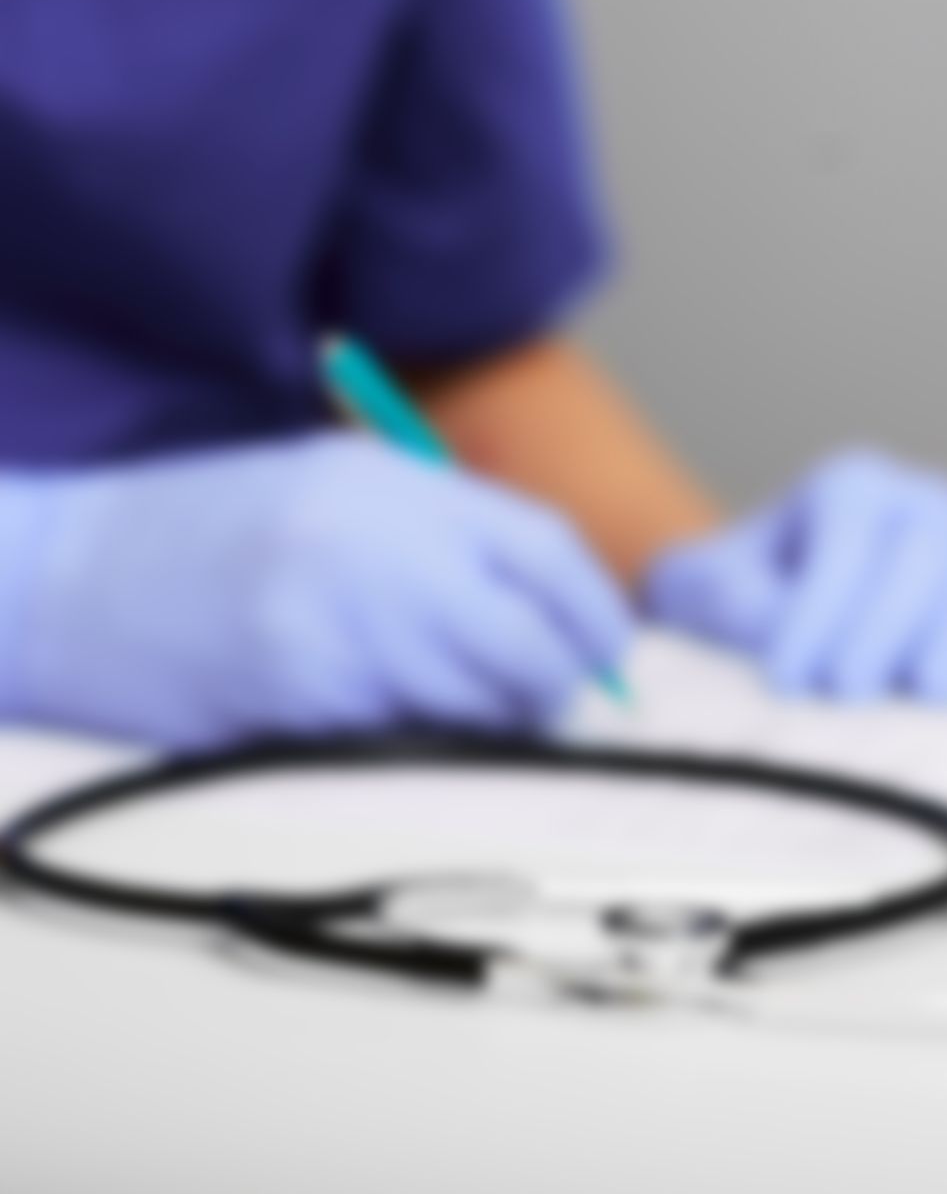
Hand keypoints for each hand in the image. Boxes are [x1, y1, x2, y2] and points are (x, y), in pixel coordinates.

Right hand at [0, 433, 631, 748]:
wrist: (56, 577)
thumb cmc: (204, 532)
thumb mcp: (332, 488)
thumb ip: (442, 534)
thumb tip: (553, 613)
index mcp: (395, 485)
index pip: (547, 550)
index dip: (593, 613)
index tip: (607, 653)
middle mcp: (376, 549)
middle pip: (527, 640)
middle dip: (559, 684)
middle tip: (559, 704)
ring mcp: (336, 627)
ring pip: (475, 702)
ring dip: (497, 723)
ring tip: (476, 717)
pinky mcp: (295, 701)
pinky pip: (402, 739)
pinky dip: (421, 744)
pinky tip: (396, 729)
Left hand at [644, 448, 946, 701]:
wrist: (799, 618)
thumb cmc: (750, 604)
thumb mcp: (711, 592)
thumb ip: (736, 603)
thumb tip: (785, 628)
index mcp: (849, 487)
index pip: (846, 542)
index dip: (818, 614)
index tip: (785, 679)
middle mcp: (923, 502)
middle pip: (924, 556)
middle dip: (883, 629)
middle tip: (845, 690)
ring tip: (919, 695)